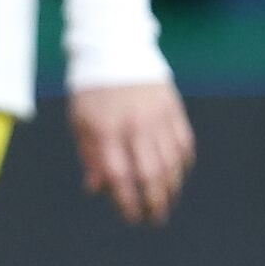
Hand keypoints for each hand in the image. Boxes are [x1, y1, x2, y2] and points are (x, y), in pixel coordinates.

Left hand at [70, 78, 196, 224]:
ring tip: (167, 202)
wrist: (116, 47)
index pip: (119, 177)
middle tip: (154, 218)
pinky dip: (183, 163)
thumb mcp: (80, 121)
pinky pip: (184, 143)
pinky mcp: (173, 108)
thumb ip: (90, 156)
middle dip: (154, 202)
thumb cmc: (93, 89)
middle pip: (150, 174)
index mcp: (106, 130)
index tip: (130, 217)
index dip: (126, 202)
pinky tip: (178, 175)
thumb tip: (96, 189)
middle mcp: (135, 126)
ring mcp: (158, 116)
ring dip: (171, 188)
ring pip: (171, 163)